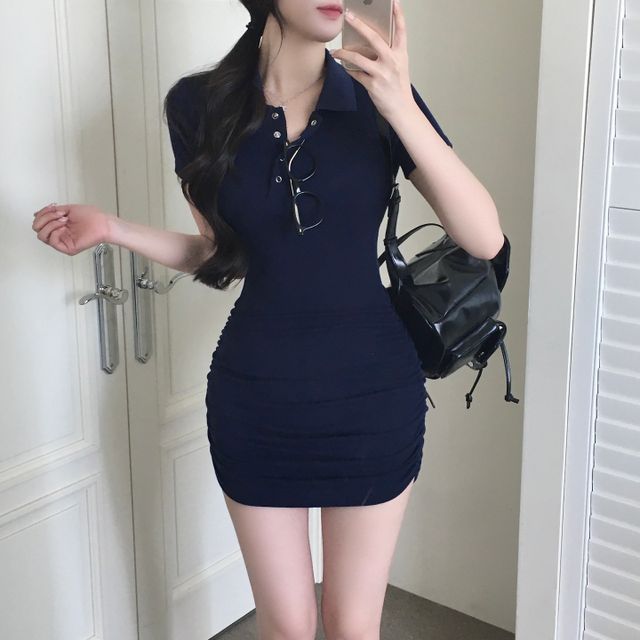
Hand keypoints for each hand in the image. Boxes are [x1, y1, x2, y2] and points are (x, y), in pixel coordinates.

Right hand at [32, 202, 112, 255]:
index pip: (39, 222)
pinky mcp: (67, 248)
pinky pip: (52, 241)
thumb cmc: (91, 216)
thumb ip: (51, 212)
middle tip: (60, 214)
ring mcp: (62, 241)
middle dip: (45, 218)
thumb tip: (36, 214)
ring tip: (64, 220)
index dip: (42, 213)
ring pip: (42, 235)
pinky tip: (64, 227)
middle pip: (37, 229)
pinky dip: (55, 231)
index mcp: (58, 226)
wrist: (102, 223)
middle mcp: (59, 234)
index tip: (54, 206)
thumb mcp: (67, 209)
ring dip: (50, 224)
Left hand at [331, 0, 412, 119]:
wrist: (402, 109)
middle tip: (348, 15)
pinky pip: (356, 74)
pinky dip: (349, 70)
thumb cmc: (399, 88)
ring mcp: (382, 73)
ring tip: (336, 51)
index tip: (393, 2)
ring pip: (358, 57)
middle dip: (360, 25)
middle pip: (374, 38)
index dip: (397, 15)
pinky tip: (345, 67)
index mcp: (401, 55)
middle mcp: (392, 61)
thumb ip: (388, 54)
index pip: (401, 30)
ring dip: (344, 53)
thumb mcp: (399, 67)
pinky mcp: (372, 85)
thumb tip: (370, 43)